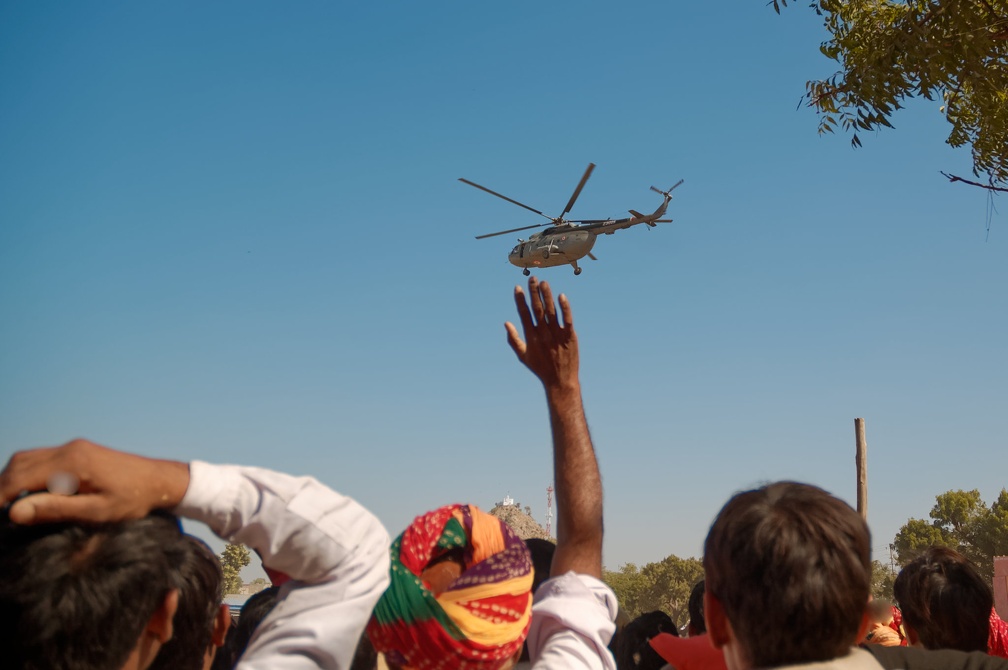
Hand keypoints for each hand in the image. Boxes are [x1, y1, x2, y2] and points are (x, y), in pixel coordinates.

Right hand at [0, 439, 189, 524]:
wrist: (160, 481)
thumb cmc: (133, 500)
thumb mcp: (96, 511)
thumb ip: (56, 509)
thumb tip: (15, 512)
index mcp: (72, 463)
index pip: (20, 477)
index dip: (1, 497)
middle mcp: (70, 449)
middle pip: (19, 464)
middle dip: (3, 487)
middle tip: (1, 511)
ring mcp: (74, 447)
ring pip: (28, 458)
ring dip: (13, 479)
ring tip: (11, 505)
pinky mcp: (79, 451)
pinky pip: (42, 458)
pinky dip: (28, 474)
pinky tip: (31, 494)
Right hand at [505, 277, 578, 392]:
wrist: (560, 381)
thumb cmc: (540, 368)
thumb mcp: (523, 356)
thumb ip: (513, 339)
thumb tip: (506, 323)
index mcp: (531, 337)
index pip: (524, 314)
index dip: (520, 300)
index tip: (517, 287)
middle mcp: (543, 334)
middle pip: (537, 309)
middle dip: (534, 293)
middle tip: (532, 279)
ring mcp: (557, 334)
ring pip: (551, 311)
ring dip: (547, 296)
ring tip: (544, 282)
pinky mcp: (570, 336)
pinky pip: (567, 319)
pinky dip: (565, 307)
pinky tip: (561, 296)